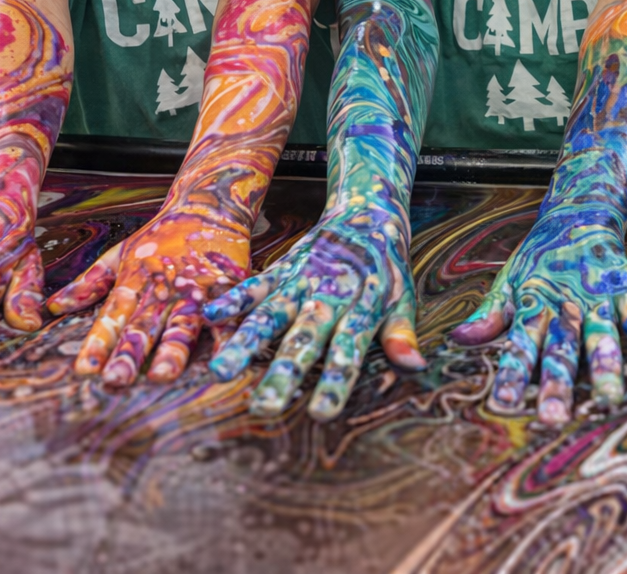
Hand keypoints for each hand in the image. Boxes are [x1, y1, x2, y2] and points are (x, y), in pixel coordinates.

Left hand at [47, 206, 249, 385]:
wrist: (209, 206)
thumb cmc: (161, 235)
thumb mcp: (121, 254)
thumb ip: (89, 283)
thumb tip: (52, 307)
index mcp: (135, 282)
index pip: (112, 316)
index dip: (98, 343)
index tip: (84, 371)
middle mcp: (163, 290)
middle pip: (144, 326)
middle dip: (129, 355)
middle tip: (116, 381)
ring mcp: (196, 291)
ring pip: (181, 327)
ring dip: (171, 353)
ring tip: (161, 376)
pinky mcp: (226, 291)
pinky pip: (227, 322)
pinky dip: (225, 343)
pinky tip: (220, 364)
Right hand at [203, 214, 423, 419]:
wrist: (366, 213)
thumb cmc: (385, 267)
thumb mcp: (402, 297)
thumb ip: (401, 333)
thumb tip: (416, 368)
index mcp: (360, 310)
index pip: (348, 352)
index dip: (335, 382)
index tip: (321, 413)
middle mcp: (327, 298)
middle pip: (304, 340)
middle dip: (283, 374)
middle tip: (264, 407)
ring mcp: (301, 282)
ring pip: (271, 315)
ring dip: (246, 343)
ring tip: (221, 371)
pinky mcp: (283, 269)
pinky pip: (256, 284)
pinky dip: (234, 298)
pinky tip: (211, 316)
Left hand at [452, 222, 626, 424]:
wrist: (578, 213)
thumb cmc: (540, 256)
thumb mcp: (509, 280)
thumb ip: (489, 314)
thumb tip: (458, 339)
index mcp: (533, 305)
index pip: (519, 344)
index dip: (512, 373)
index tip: (504, 404)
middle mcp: (565, 306)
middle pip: (560, 349)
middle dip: (557, 384)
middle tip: (554, 418)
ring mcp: (597, 298)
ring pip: (600, 338)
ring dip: (604, 370)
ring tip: (608, 402)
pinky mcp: (624, 288)